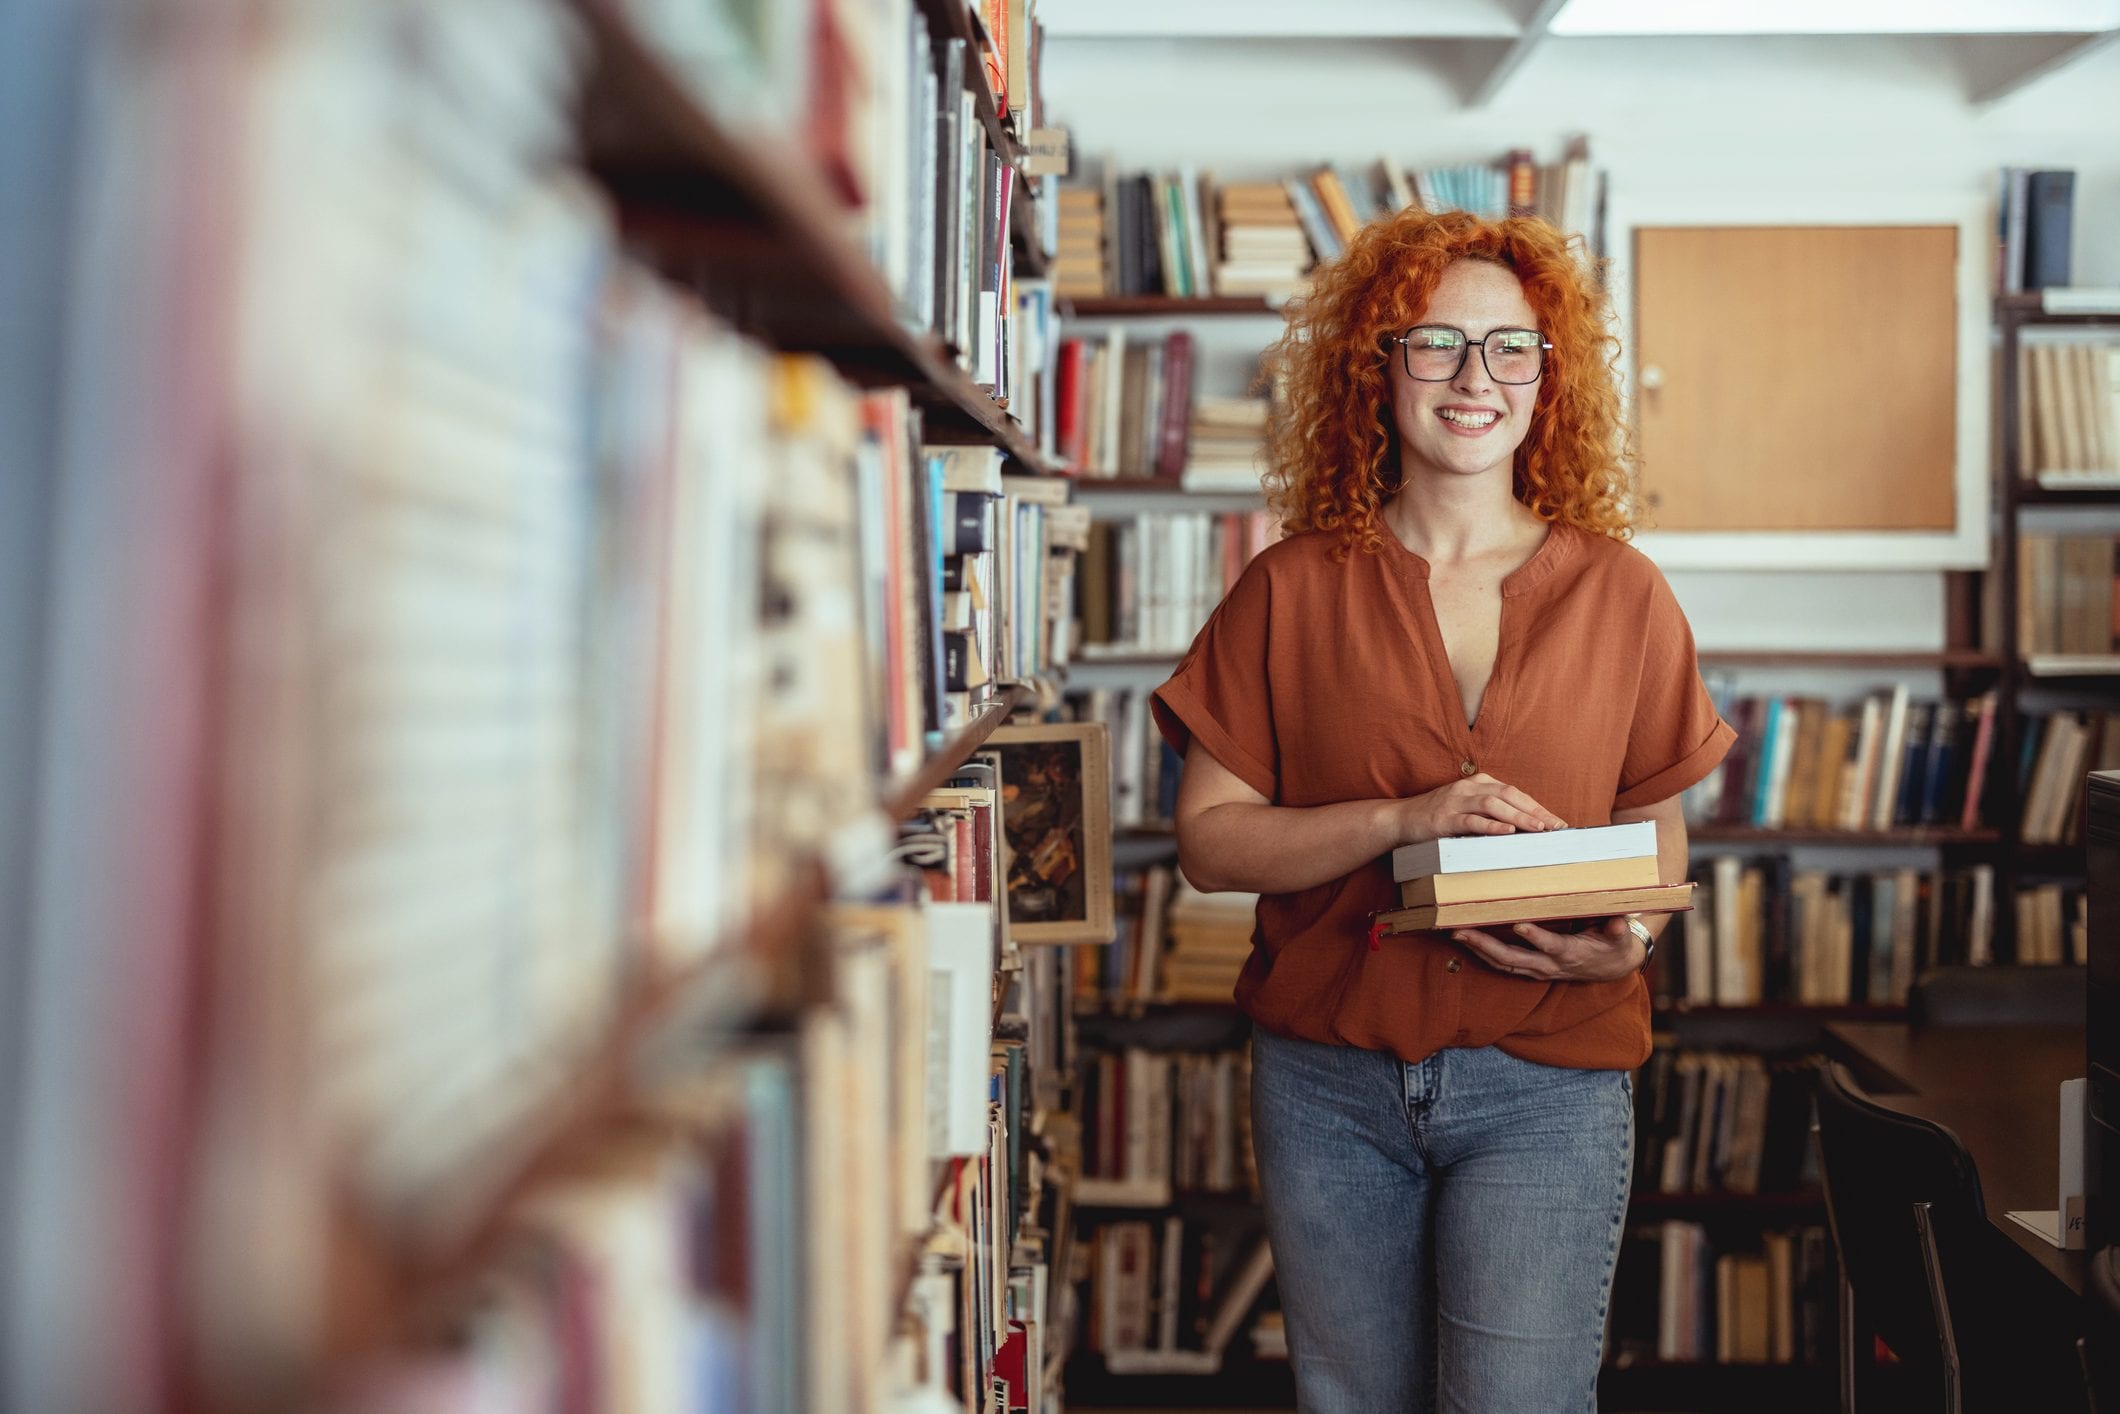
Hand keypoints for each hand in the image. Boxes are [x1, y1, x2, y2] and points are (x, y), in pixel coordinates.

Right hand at [1400, 772, 1567, 842]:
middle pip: (1509, 795)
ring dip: (1519, 817)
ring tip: (1538, 830)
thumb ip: (1491, 812)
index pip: (1515, 793)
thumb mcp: (1467, 808)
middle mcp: (1469, 787)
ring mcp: (1456, 802)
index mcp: (1479, 783)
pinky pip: (1471, 821)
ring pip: (1494, 805)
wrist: (1400, 819)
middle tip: (1556, 827)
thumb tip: (1525, 827)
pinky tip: (1507, 832)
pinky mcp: (1444, 818)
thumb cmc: (1438, 816)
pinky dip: (1491, 826)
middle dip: (1535, 812)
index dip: (1538, 807)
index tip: (1558, 823)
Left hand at [1451, 914, 1644, 983]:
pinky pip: (1502, 965)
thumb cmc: (1613, 944)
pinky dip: (1483, 955)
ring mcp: (1538, 970)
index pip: (1551, 946)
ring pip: (1503, 963)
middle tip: (1464, 931)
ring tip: (1456, 933)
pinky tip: (1466, 941)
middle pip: (1514, 958)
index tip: (1520, 925)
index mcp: (1571, 954)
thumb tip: (1618, 922)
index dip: (1536, 937)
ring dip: (1478, 950)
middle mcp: (1550, 965)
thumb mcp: (1619, 937)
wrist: (1611, 967)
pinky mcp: (1531, 970)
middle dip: (1487, 945)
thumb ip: (1617, 929)